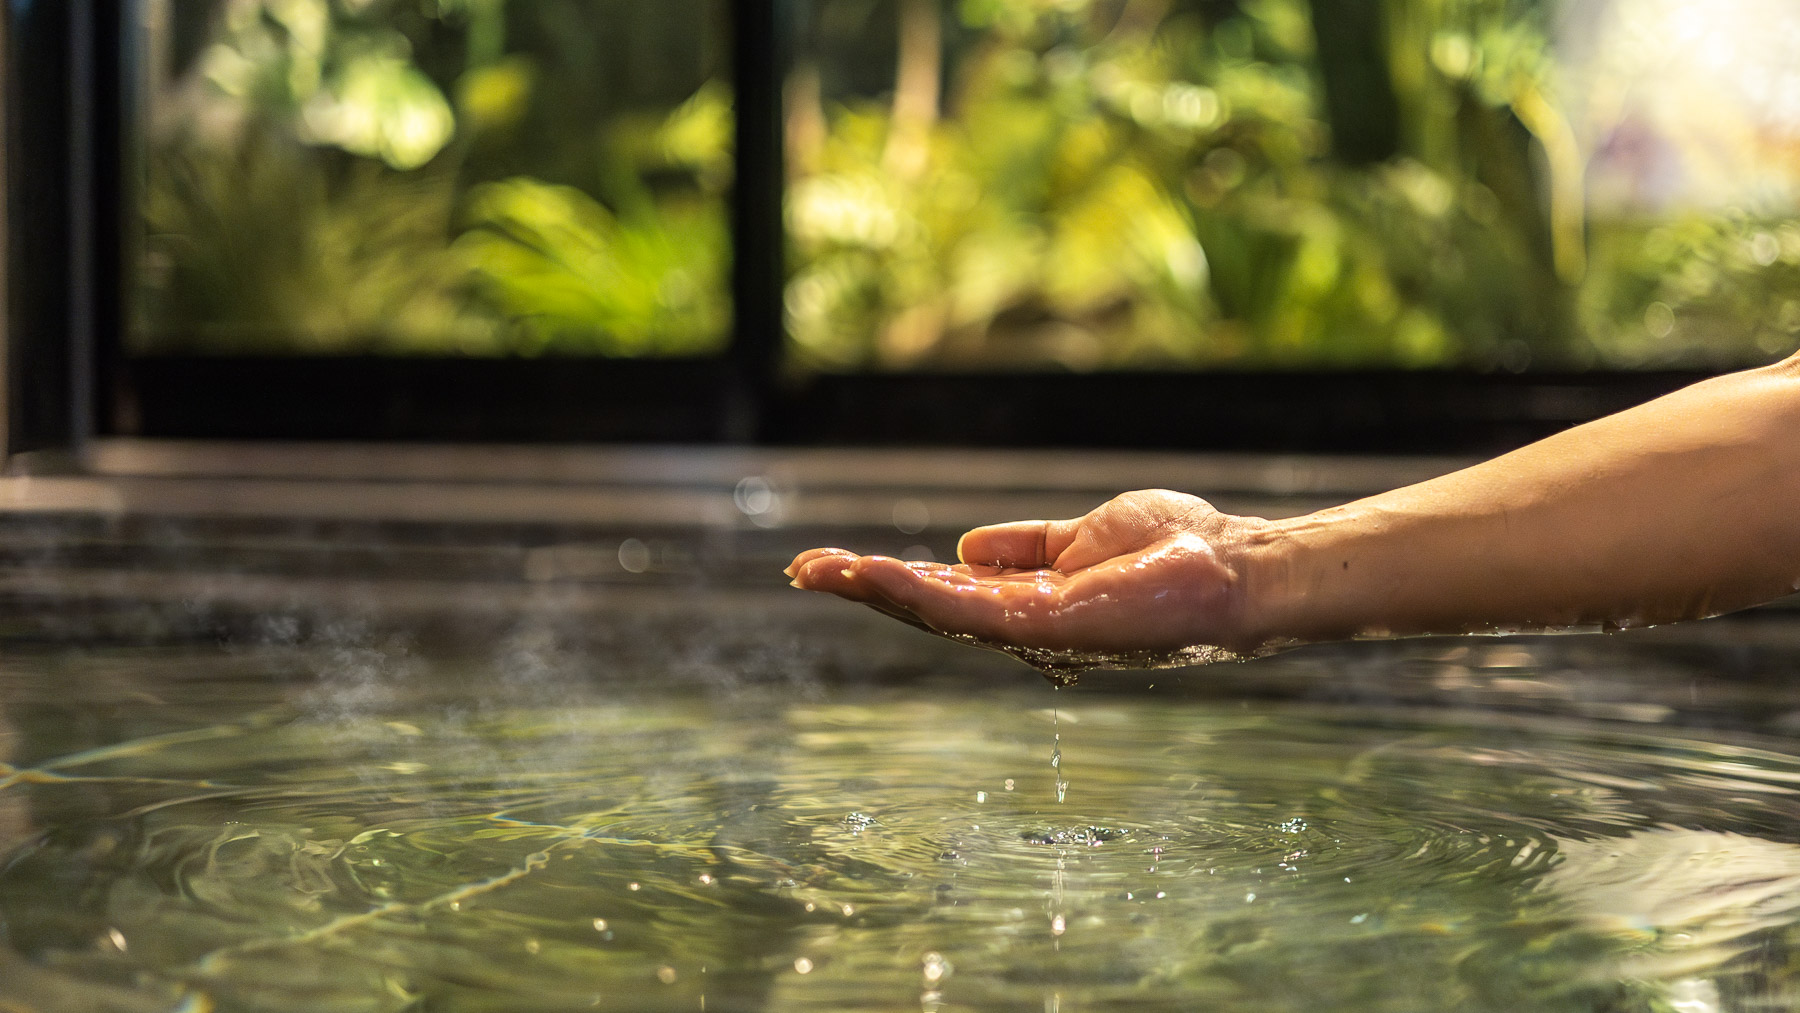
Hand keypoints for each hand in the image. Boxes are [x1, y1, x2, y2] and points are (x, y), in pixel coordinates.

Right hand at [785, 490, 1271, 664]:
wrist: (1235, 568)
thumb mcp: (1083, 535)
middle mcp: (1025, 626)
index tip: (837, 562)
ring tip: (817, 570)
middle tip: (804, 570)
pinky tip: (875, 572)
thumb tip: (965, 544)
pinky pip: (970, 608)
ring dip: (873, 589)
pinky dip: (917, 590)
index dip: (891, 578)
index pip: (946, 590)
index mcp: (1030, 602)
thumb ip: (1026, 544)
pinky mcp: (1048, 624)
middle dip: (864, 588)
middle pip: (928, 606)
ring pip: (936, 611)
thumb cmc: (1176, 550)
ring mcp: (1034, 630)